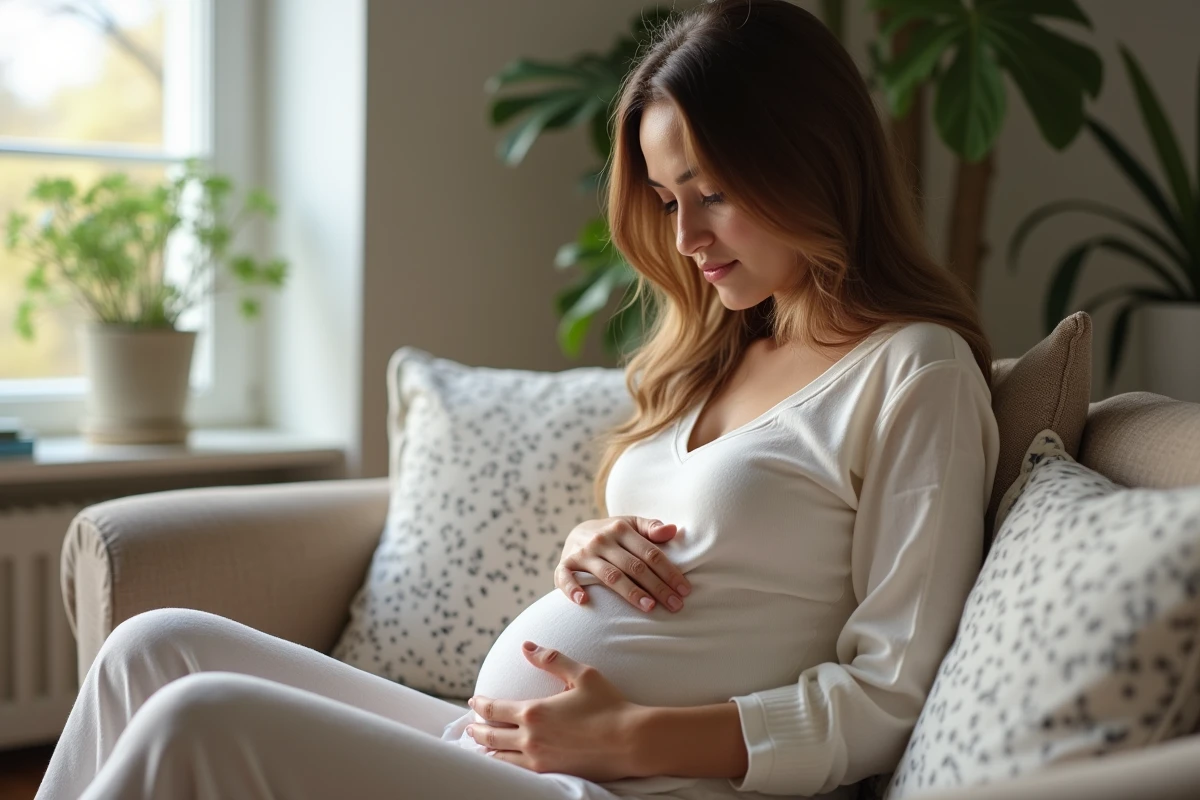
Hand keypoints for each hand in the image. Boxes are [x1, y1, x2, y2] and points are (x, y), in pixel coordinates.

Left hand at [466, 641, 648, 780]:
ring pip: (500, 756)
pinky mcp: (550, 773)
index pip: (494, 708)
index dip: (480, 704)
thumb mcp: (582, 674)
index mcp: (534, 712)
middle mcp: (530, 738)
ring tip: (481, 746)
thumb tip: (526, 646)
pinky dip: (503, 765)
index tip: (474, 701)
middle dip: (476, 729)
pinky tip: (503, 762)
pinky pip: (516, 772)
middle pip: (490, 734)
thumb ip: (552, 659)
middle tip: (469, 725)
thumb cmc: (609, 705)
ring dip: (487, 749)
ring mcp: (539, 759)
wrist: (630, 741)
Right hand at [555, 516, 691, 612]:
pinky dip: (572, 589)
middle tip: (675, 606)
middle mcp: (602, 540)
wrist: (576, 532)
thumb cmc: (613, 534)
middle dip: (657, 587)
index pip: (650, 553)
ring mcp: (582, 553)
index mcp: (621, 529)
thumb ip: (651, 528)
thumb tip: (673, 530)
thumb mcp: (631, 525)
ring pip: (610, 575)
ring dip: (630, 592)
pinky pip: (566, 578)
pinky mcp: (564, 565)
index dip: (669, 572)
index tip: (684, 590)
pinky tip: (584, 601)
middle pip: (634, 567)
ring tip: (649, 607)